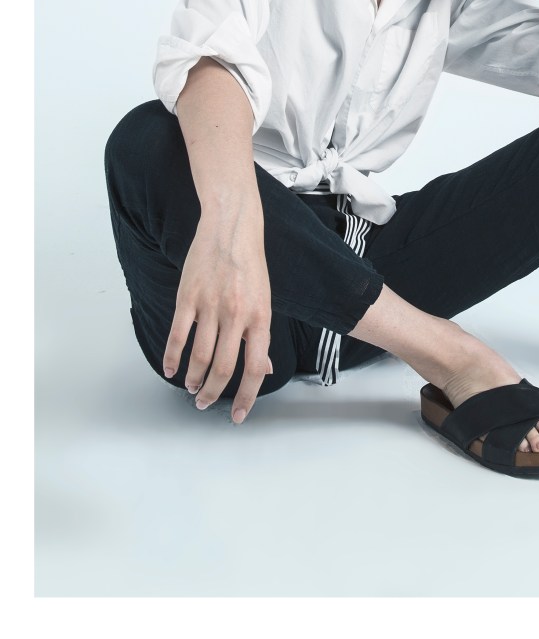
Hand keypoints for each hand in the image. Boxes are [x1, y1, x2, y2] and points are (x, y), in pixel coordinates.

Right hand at [163, 199, 272, 424]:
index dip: (247, 396)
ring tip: (191, 388)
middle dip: (213, 393)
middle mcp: (237, 315)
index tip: (238, 415)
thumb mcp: (265, 299)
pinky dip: (172, 357)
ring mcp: (211, 306)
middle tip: (204, 403)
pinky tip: (171, 370)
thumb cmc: (251, 264)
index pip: (255, 368)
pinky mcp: (188, 297)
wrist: (232, 227)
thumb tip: (264, 368)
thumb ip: (261, 335)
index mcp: (260, 317)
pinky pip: (178, 335)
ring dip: (193, 379)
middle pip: (224, 368)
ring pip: (200, 356)